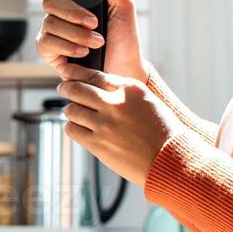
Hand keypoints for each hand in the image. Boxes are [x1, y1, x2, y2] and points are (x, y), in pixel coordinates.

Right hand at [36, 0, 145, 79]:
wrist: (124, 69)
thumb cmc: (124, 38)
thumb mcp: (124, 7)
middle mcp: (61, 11)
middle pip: (49, 0)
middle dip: (73, 13)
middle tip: (94, 23)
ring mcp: (53, 30)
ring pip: (49, 22)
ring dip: (76, 34)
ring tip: (96, 42)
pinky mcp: (48, 50)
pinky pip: (46, 42)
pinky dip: (67, 47)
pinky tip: (83, 53)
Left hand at [55, 63, 184, 185]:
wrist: (170, 159)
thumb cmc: (161, 130)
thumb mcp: (146, 101)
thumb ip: (122, 91)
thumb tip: (95, 84)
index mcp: (129, 89)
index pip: (93, 74)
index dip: (75, 72)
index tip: (67, 72)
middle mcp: (115, 104)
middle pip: (76, 89)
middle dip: (66, 88)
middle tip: (63, 89)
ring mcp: (105, 125)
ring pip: (72, 110)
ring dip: (70, 110)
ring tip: (74, 112)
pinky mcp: (98, 144)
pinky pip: (72, 130)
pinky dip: (72, 127)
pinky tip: (78, 127)